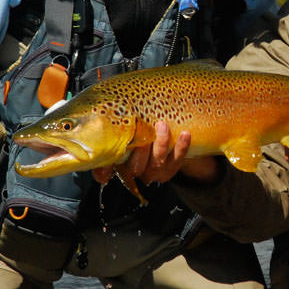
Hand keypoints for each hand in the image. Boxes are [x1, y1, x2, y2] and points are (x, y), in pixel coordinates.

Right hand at [91, 121, 221, 184]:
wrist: (164, 136)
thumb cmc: (137, 127)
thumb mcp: (124, 125)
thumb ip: (113, 125)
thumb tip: (106, 116)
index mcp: (118, 160)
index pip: (104, 172)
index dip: (103, 171)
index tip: (105, 167)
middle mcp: (134, 169)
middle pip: (135, 166)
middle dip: (140, 148)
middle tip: (143, 127)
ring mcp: (153, 171)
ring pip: (156, 162)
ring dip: (160, 143)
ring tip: (162, 125)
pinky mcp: (170, 169)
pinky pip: (177, 160)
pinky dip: (181, 147)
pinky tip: (185, 134)